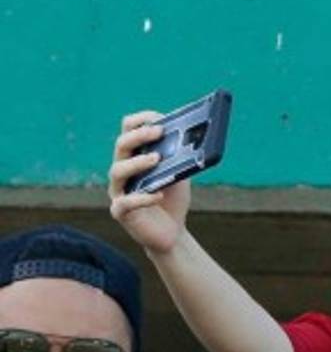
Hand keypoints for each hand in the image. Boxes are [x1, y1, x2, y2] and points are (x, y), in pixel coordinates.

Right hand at [108, 111, 191, 254]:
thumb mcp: (180, 176)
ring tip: (157, 159)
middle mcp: (122, 170)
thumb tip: (191, 140)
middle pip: (121, 145)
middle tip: (159, 132)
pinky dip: (142, 197)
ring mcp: (118, 191)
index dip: (141, 121)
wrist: (172, 233)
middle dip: (139, 136)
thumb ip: (180, 159)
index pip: (128, 130)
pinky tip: (158, 194)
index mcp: (133, 157)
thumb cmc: (173, 200)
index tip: (159, 118)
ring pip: (117, 170)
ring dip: (137, 163)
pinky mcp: (120, 212)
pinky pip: (125, 203)